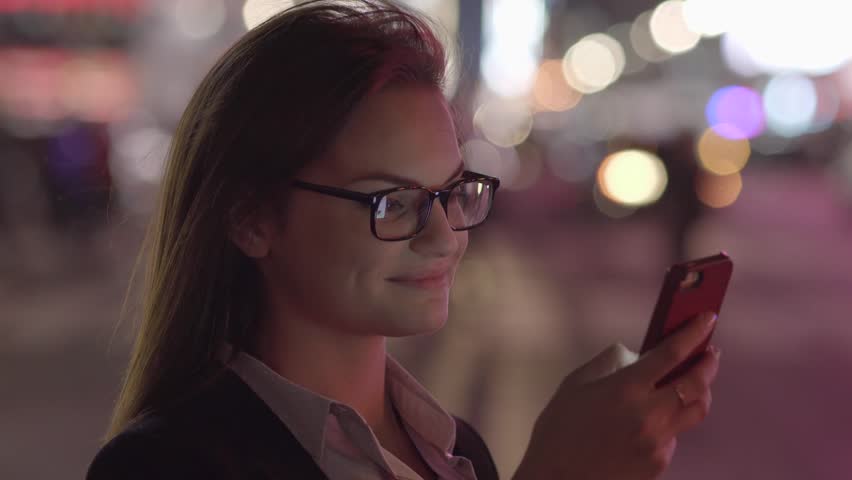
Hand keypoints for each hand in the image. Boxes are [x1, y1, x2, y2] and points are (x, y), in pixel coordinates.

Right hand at [512, 312, 720, 479]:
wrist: (556, 479)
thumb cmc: (558, 433)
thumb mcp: (574, 386)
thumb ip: (605, 365)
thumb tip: (627, 353)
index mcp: (626, 388)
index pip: (672, 353)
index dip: (694, 333)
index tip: (707, 319)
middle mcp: (648, 414)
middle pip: (697, 383)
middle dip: (709, 363)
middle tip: (710, 352)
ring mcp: (657, 441)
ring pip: (694, 411)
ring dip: (700, 392)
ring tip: (693, 383)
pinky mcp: (658, 463)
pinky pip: (675, 435)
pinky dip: (670, 422)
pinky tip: (654, 420)